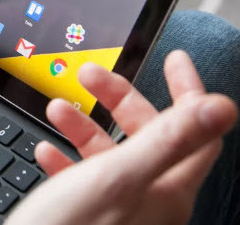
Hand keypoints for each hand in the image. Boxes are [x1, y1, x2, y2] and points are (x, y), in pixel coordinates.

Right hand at [7, 51, 236, 224]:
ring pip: (111, 154)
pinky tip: (47, 152)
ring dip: (85, 126)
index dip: (189, 90)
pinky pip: (83, 180)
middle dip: (119, 98)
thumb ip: (169, 139)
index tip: (173, 59)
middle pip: (148, 134)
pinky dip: (66, 160)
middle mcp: (148, 199)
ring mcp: (118, 209)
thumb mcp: (120, 177)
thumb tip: (220, 106)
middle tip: (91, 74)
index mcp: (166, 188)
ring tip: (57, 109)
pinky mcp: (88, 217)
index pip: (197, 131)